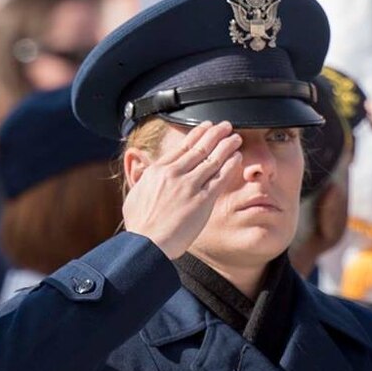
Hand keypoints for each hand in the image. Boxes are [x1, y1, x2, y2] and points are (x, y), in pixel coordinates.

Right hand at [121, 120, 242, 258]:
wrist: (146, 244)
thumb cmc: (139, 226)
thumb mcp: (135, 195)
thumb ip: (143, 180)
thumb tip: (143, 171)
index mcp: (157, 171)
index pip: (182, 147)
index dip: (197, 134)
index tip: (206, 127)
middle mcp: (174, 174)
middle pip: (200, 148)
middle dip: (215, 134)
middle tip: (226, 126)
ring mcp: (189, 186)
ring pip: (212, 159)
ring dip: (226, 146)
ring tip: (235, 138)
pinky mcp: (202, 201)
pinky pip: (220, 178)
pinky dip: (229, 165)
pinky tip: (237, 158)